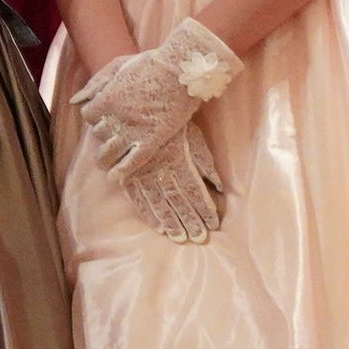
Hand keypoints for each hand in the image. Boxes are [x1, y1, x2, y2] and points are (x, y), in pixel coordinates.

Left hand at [72, 17, 238, 175]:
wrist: (181, 67)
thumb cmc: (149, 62)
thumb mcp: (117, 65)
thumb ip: (94, 84)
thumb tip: (74, 101)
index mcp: (107, 98)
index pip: (89, 115)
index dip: (95, 116)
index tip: (103, 115)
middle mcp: (118, 116)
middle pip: (99, 133)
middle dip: (102, 133)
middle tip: (110, 134)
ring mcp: (135, 129)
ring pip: (110, 151)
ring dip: (103, 158)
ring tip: (103, 164)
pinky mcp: (154, 138)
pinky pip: (134, 160)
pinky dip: (123, 170)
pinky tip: (115, 177)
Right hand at [115, 127, 226, 244]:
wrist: (136, 110)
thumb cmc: (170, 124)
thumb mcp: (193, 138)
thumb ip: (205, 163)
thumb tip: (219, 186)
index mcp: (178, 161)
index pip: (194, 191)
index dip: (204, 209)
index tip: (213, 224)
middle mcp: (160, 171)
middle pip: (177, 201)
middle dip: (190, 221)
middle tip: (198, 238)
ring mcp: (142, 175)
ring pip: (159, 204)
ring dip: (171, 223)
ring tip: (181, 238)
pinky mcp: (128, 176)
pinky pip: (138, 200)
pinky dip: (149, 215)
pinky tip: (158, 227)